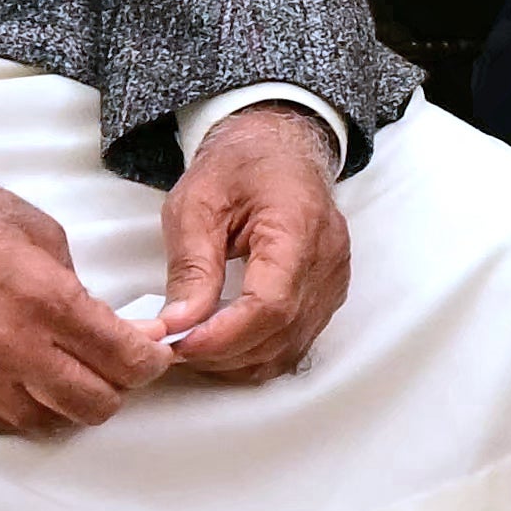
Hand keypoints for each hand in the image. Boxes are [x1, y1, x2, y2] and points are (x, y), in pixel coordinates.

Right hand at [0, 141, 169, 437]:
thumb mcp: (38, 233)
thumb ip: (78, 290)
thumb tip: (111, 330)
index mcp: (42, 297)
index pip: (123, 359)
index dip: (150, 362)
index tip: (153, 354)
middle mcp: (8, 345)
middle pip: (94, 404)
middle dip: (117, 387)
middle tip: (117, 365)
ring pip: (48, 422)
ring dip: (69, 403)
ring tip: (70, 370)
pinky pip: (0, 422)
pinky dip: (24, 408)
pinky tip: (28, 379)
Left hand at [144, 99, 352, 385]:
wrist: (279, 151)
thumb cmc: (238, 169)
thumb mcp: (196, 204)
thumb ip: (190, 266)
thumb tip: (178, 325)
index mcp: (297, 226)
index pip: (271, 303)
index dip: (225, 334)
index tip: (181, 344)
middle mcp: (328, 259)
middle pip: (282, 332)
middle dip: (224, 352)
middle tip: (175, 348)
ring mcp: (335, 280)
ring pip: (290, 346)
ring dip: (239, 359)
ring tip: (195, 346)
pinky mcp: (329, 294)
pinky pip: (297, 341)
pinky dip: (258, 353)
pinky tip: (224, 343)